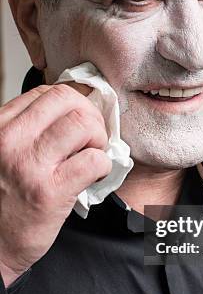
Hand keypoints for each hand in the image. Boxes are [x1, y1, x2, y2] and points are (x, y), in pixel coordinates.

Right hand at [0, 83, 111, 287]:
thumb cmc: (1, 200)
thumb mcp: (2, 153)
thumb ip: (27, 130)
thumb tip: (73, 111)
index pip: (45, 93)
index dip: (72, 105)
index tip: (78, 122)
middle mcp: (9, 140)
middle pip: (67, 100)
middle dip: (89, 115)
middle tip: (91, 137)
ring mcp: (29, 164)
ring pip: (83, 124)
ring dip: (98, 138)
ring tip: (91, 155)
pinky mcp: (50, 191)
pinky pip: (94, 159)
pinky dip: (102, 165)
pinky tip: (93, 175)